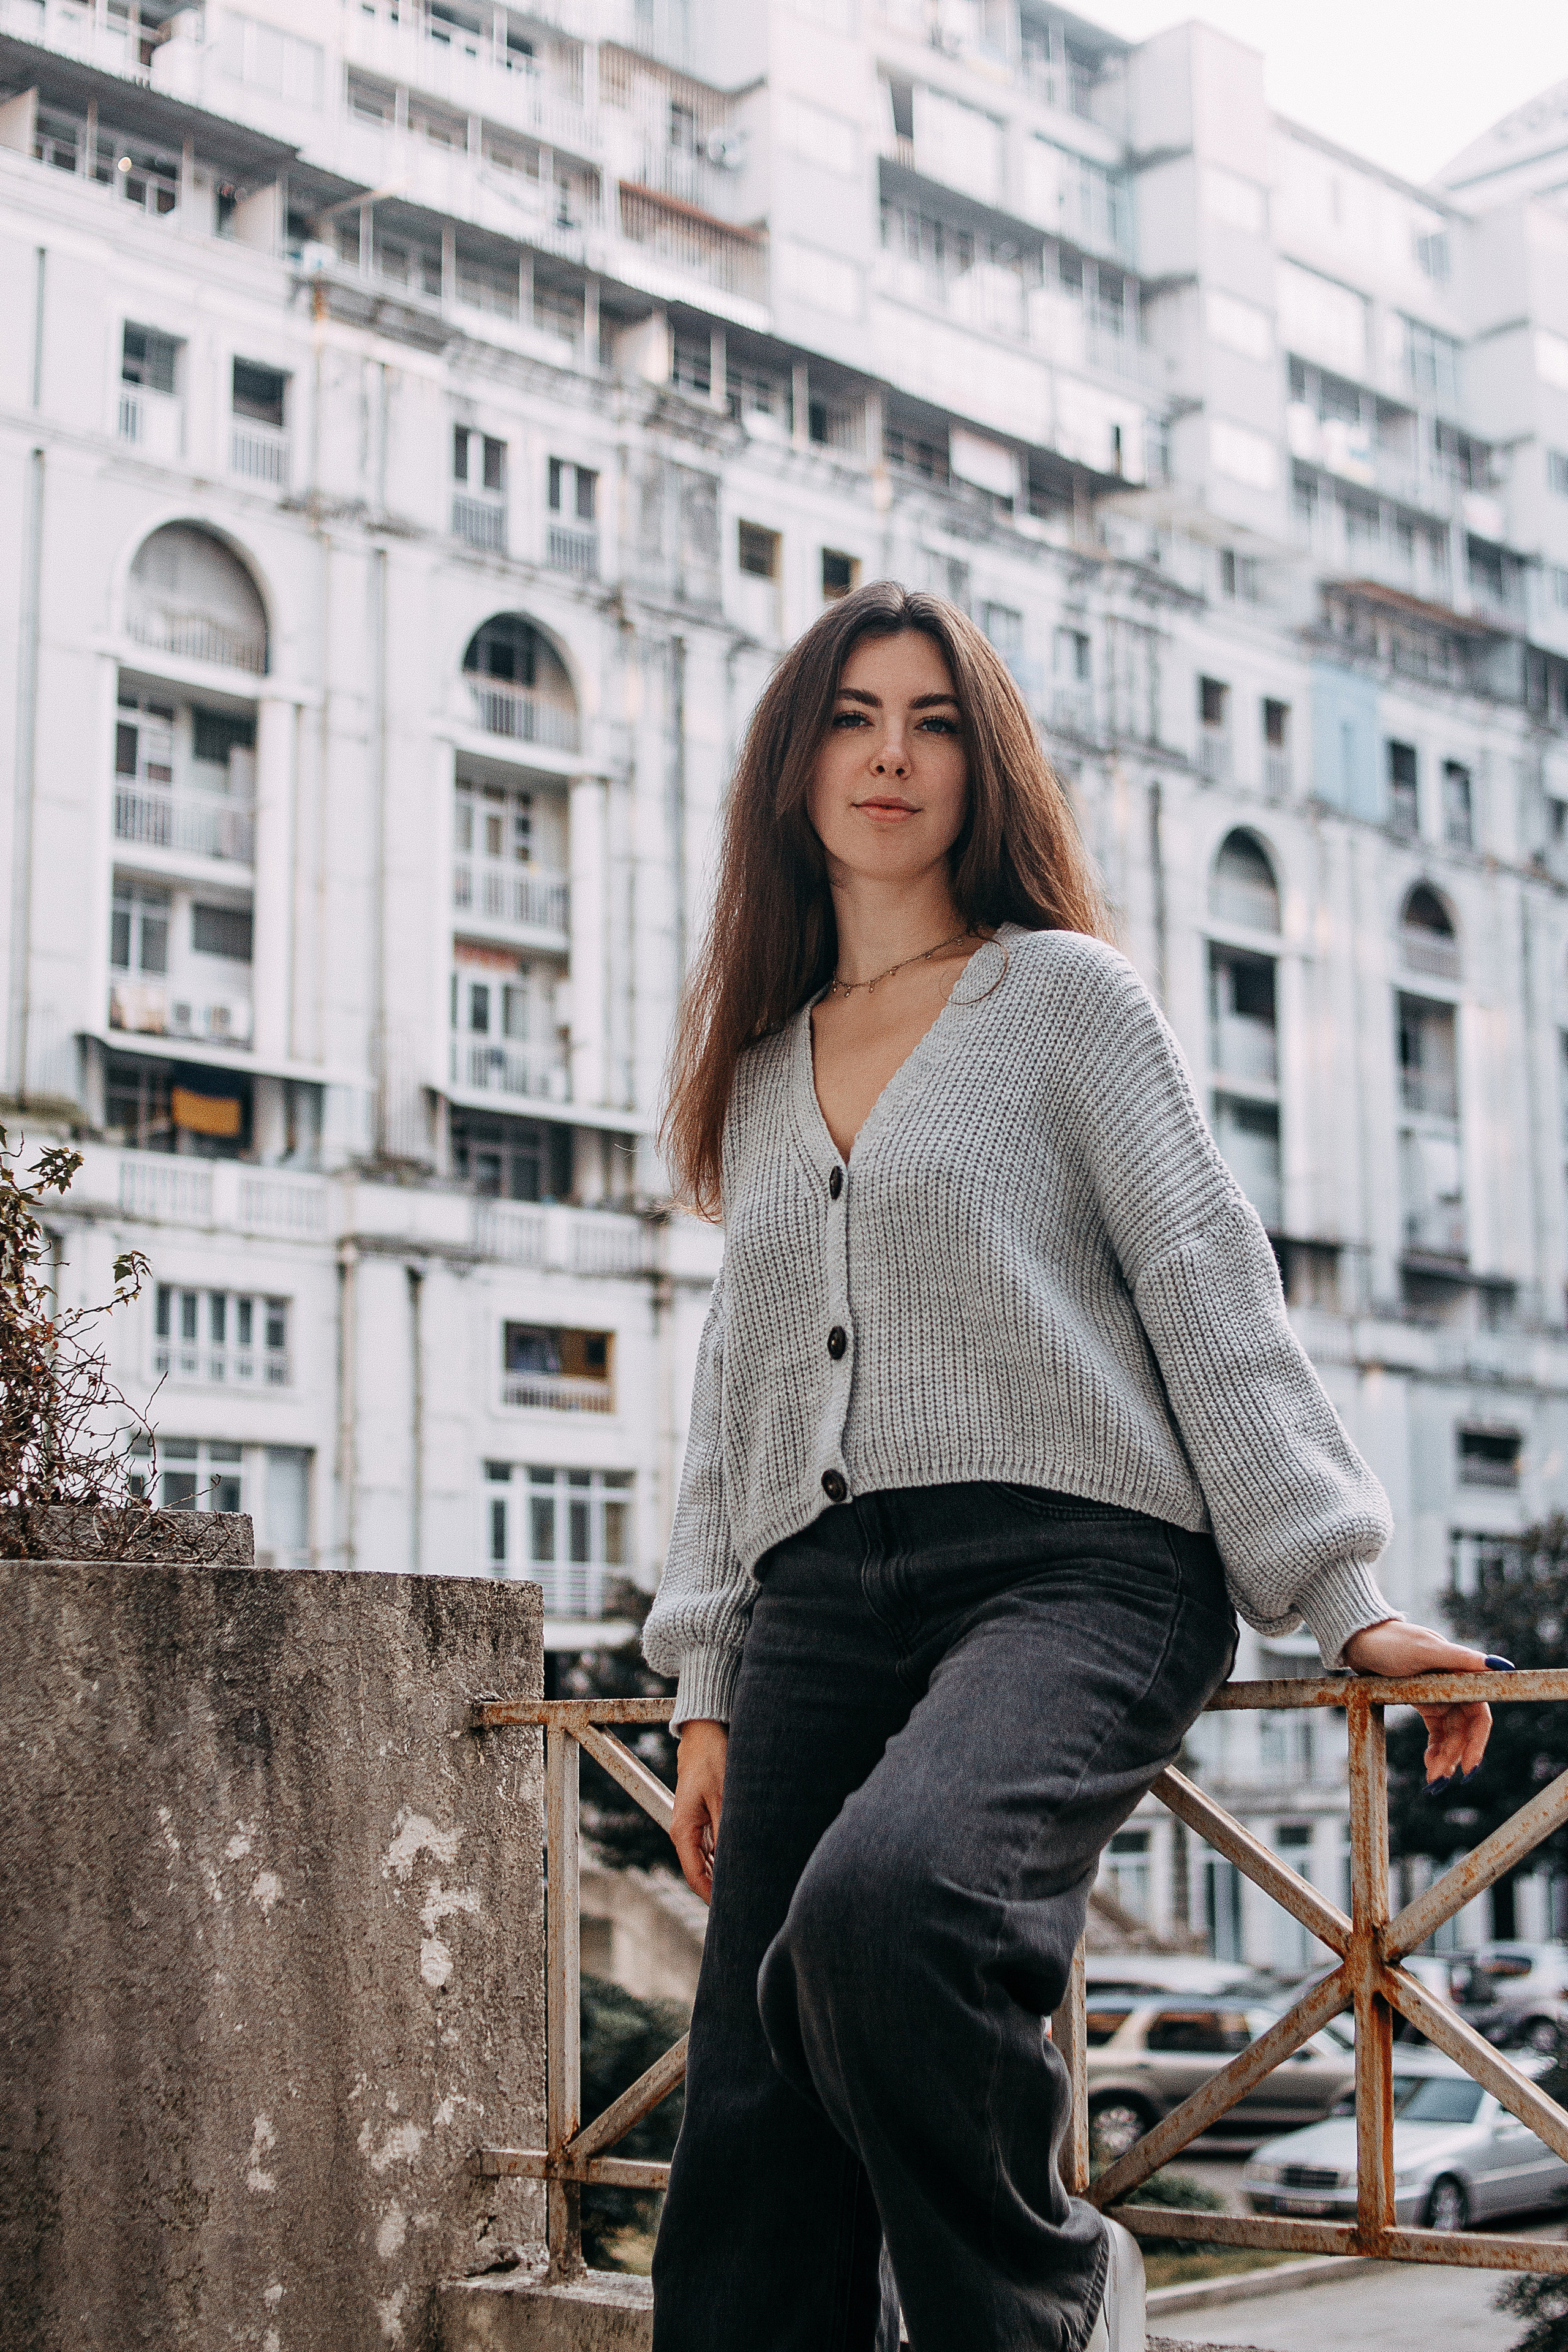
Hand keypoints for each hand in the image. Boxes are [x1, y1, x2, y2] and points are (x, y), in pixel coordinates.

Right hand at [670, 1719, 728, 1902]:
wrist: (704, 1734)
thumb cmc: (711, 1760)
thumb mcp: (723, 1798)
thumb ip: (726, 1834)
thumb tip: (733, 1866)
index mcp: (683, 1831)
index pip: (695, 1876)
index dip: (712, 1896)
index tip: (731, 1910)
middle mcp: (684, 1832)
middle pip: (700, 1871)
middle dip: (720, 1887)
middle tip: (746, 1901)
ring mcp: (692, 1825)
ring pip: (707, 1860)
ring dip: (723, 1872)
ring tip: (748, 1885)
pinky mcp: (702, 1817)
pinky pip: (711, 1845)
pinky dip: (723, 1856)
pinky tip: (742, 1861)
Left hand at [1341, 1618, 1503, 1784]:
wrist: (1360, 1639)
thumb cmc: (1392, 1640)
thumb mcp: (1425, 1649)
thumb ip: (1460, 1658)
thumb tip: (1499, 1665)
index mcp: (1461, 1674)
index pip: (1479, 1715)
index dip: (1478, 1742)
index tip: (1470, 1766)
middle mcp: (1455, 1687)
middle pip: (1464, 1730)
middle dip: (1456, 1756)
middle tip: (1441, 1780)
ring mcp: (1439, 1696)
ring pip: (1450, 1735)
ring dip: (1444, 1757)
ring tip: (1432, 1780)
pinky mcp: (1423, 1702)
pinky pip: (1435, 1732)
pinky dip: (1434, 1749)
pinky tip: (1428, 1764)